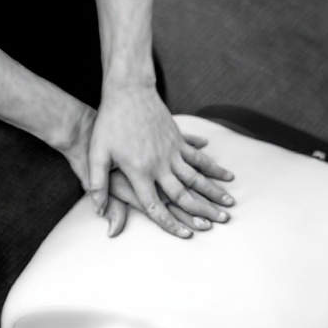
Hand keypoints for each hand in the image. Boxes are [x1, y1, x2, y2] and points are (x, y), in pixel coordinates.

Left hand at [87, 87, 234, 238]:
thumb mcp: (97, 155)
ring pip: (197, 177)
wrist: (128, 92)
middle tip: (221, 221)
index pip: (156, 206)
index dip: (171, 223)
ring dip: (214, 191)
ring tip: (230, 203)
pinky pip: (199, 157)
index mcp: (140, 172)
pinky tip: (227, 175)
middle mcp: (160, 164)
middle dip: (204, 211)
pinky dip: (213, 167)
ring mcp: (172, 151)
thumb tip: (97, 211)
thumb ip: (98, 184)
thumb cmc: (109, 124)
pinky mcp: (178, 139)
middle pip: (184, 194)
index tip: (187, 235)